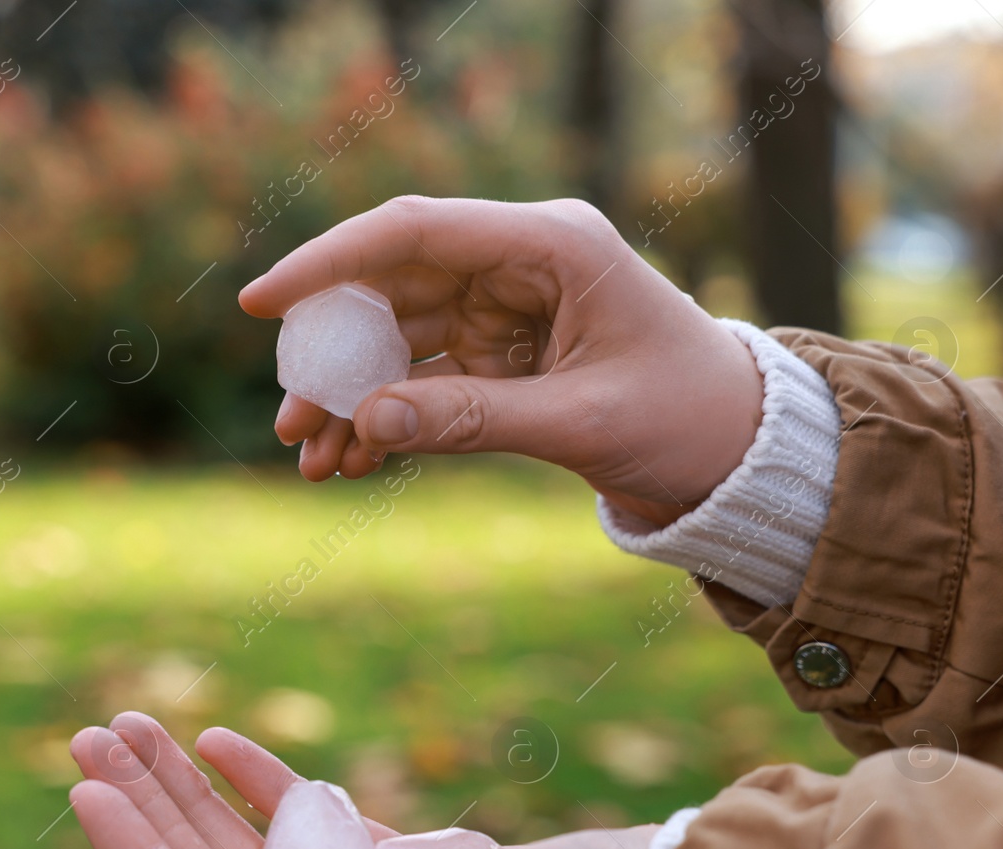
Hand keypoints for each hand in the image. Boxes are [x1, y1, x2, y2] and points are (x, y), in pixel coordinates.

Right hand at [241, 196, 763, 527]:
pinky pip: (423, 379)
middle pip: (393, 289)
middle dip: (333, 356)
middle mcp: (521, 265)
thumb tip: (365, 421)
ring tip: (312, 459)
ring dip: (352, 398)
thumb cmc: (687, 420)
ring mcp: (506, 310)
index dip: (330, 262)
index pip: (416, 232)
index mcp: (554, 244)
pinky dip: (387, 418)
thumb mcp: (582, 422)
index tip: (263, 303)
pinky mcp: (502, 356)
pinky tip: (354, 462)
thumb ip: (472, 419)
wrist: (738, 457)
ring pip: (398, 340)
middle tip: (289, 419)